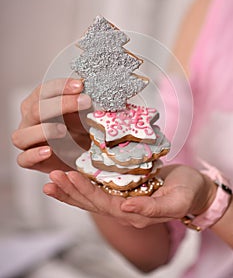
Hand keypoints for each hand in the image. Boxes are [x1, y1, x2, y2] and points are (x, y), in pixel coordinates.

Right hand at [11, 78, 91, 172]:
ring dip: (44, 131)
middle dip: (61, 104)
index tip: (80, 85)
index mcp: (37, 102)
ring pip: (23, 135)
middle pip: (35, 109)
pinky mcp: (29, 160)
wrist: (80, 153)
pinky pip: (24, 159)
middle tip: (84, 102)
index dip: (61, 87)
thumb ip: (83, 103)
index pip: (43, 91)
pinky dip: (34, 155)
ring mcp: (26, 140)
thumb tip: (93, 94)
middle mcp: (29, 120)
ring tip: (63, 130)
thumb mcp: (83, 113)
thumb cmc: (77, 129)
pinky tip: (48, 151)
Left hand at [43, 164, 216, 227]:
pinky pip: (98, 191)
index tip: (69, 177)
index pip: (104, 204)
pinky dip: (81, 186)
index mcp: (135, 214)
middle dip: (70, 190)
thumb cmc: (188, 191)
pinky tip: (69, 180)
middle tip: (52, 178)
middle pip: (92, 203)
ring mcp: (122, 201)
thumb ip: (153, 208)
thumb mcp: (177, 199)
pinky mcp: (122, 191)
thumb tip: (126, 209)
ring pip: (91, 199)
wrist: (194, 188)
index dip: (86, 191)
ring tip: (51, 183)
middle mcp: (124, 210)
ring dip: (70, 191)